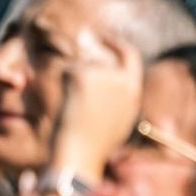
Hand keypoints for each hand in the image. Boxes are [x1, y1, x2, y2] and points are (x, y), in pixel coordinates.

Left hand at [48, 34, 142, 177]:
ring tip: (73, 108)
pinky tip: (66, 104)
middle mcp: (121, 79)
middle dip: (88, 52)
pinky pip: (68, 72)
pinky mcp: (82, 76)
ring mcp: (102, 75)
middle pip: (101, 57)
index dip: (115, 45)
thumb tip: (105, 76)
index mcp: (132, 90)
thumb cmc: (93, 145)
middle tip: (77, 43)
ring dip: (73, 81)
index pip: (129, 56)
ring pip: (81, 66)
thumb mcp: (115, 121)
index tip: (102, 39)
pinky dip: (63, 85)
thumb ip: (116, 95)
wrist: (79, 156)